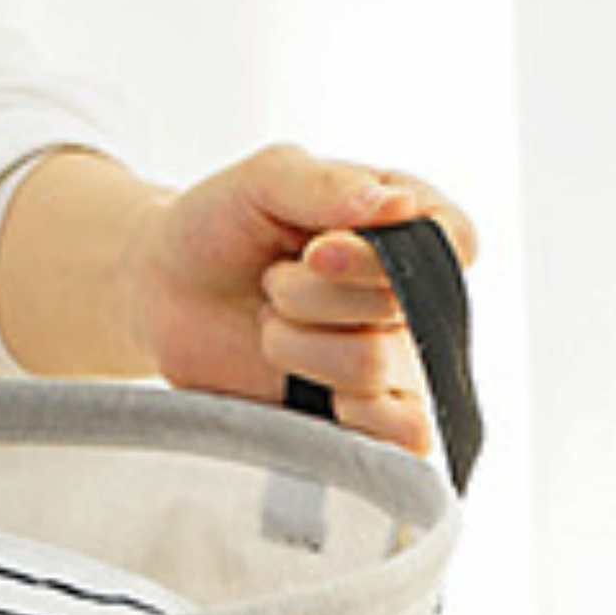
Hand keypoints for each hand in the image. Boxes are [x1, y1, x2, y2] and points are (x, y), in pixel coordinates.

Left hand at [131, 145, 476, 456]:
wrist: (165, 293)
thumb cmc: (219, 225)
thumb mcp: (264, 178)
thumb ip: (328, 183)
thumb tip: (402, 206)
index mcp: (407, 222)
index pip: (450, 243)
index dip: (380, 258)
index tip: (316, 252)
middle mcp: (413, 294)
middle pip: (400, 309)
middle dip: (311, 296)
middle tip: (272, 284)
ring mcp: (399, 361)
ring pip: (376, 366)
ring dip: (299, 347)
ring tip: (272, 328)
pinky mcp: (375, 419)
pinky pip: (405, 436)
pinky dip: (348, 417)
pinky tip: (307, 391)